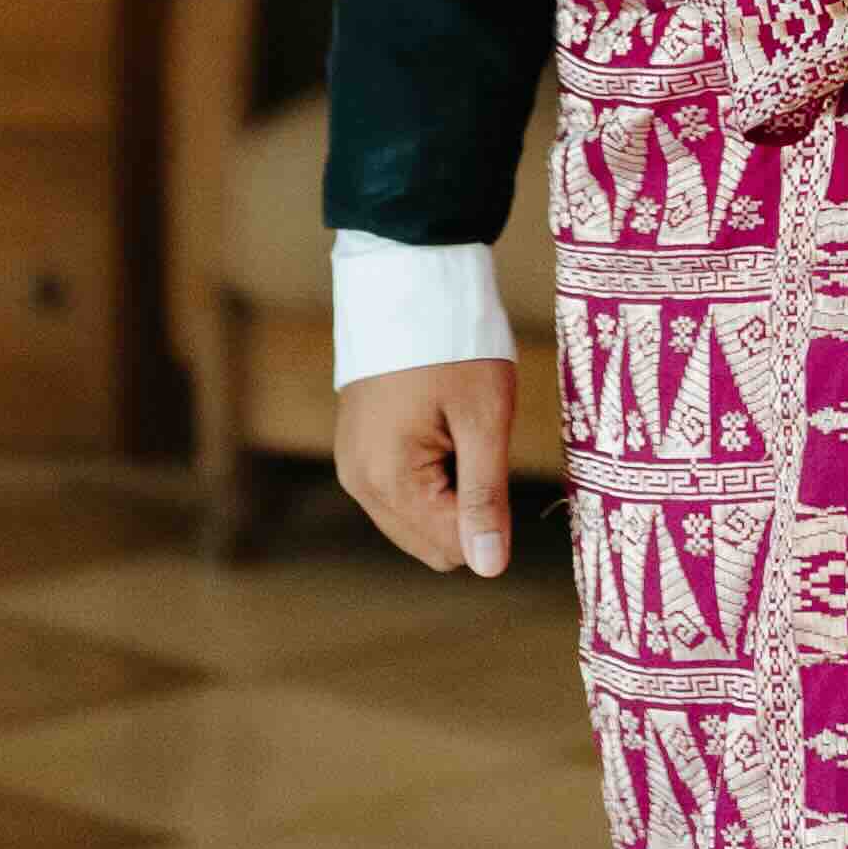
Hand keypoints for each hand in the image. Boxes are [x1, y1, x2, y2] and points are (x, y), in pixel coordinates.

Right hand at [333, 356, 517, 579]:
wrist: (408, 280)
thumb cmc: (454, 343)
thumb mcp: (484, 419)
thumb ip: (485, 498)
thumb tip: (490, 568)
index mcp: (389, 481)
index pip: (455, 548)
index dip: (491, 516)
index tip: (493, 456)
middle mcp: (360, 484)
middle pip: (433, 544)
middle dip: (467, 509)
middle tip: (474, 442)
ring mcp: (353, 467)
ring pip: (417, 522)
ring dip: (449, 493)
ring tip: (455, 429)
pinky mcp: (357, 450)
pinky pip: (401, 494)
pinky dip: (430, 477)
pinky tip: (438, 426)